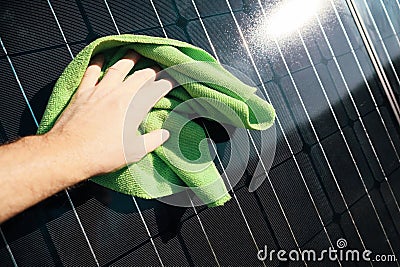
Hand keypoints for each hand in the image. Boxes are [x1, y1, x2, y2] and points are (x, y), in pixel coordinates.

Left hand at [47, 50, 172, 176]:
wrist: (68, 153)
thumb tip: (164, 134)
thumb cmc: (101, 155)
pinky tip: (100, 58)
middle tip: (155, 69)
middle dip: (149, 71)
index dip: (164, 85)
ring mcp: (99, 92)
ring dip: (127, 60)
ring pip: (117, 69)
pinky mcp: (82, 93)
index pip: (154, 91)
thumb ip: (152, 141)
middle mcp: (118, 94)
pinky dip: (97, 63)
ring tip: (133, 54)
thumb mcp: (133, 152)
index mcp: (133, 108)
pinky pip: (91, 72)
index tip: (169, 83)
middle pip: (138, 76)